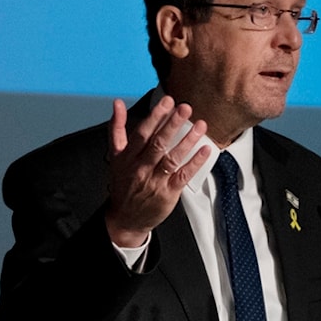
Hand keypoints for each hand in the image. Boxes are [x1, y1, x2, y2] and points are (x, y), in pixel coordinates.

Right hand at [105, 95, 211, 246]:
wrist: (125, 219)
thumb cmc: (123, 184)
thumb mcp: (115, 155)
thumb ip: (117, 128)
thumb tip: (118, 104)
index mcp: (128, 157)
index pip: (142, 133)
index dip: (155, 116)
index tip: (167, 102)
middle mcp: (141, 168)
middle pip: (158, 144)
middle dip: (172, 124)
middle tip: (185, 108)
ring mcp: (155, 181)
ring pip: (172, 158)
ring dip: (187, 141)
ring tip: (200, 126)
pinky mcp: (168, 193)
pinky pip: (183, 175)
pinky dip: (195, 163)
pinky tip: (205, 150)